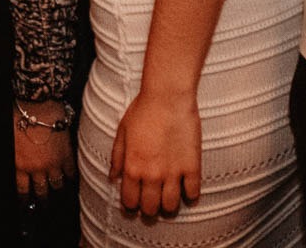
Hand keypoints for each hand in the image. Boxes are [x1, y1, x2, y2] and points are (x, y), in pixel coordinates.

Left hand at [13, 99, 75, 199]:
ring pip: (56, 185)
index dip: (25, 200)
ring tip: (58, 195)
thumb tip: (16, 166)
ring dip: (56, 190)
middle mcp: (37, 168)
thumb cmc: (19, 116)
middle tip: (44, 207)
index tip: (27, 205)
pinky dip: (71, 178)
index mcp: (20, 165)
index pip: (22, 190)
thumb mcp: (9, 140)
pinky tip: (72, 181)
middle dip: (42, 201)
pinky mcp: (66, 155)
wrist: (37, 105)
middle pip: (40, 191)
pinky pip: (71, 173)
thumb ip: (14, 156)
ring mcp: (53, 163)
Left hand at [110, 88, 200, 217]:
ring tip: (168, 198)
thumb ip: (117, 157)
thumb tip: (113, 177)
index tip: (134, 203)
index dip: (130, 206)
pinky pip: (192, 193)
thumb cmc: (143, 110)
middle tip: (151, 202)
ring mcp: (173, 173)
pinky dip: (190, 196)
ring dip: (168, 206)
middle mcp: (151, 175)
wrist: (168, 97)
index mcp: (132, 167)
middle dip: (149, 209)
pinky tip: (186, 190)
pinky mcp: (192, 167)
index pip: (130, 201)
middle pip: (150, 208)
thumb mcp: (122, 132)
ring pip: (170, 206)